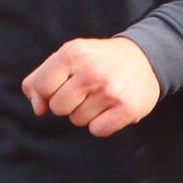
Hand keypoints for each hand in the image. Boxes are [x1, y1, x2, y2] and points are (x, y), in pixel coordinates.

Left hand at [21, 37, 160, 137]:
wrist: (145, 58)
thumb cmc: (98, 60)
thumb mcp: (69, 56)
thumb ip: (41, 78)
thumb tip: (37, 108)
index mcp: (74, 52)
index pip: (41, 87)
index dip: (47, 92)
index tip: (62, 84)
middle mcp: (92, 70)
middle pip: (57, 108)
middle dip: (68, 103)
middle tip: (86, 89)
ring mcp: (111, 90)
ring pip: (77, 120)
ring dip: (86, 112)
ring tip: (101, 95)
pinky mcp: (127, 108)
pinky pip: (98, 130)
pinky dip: (102, 123)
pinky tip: (112, 107)